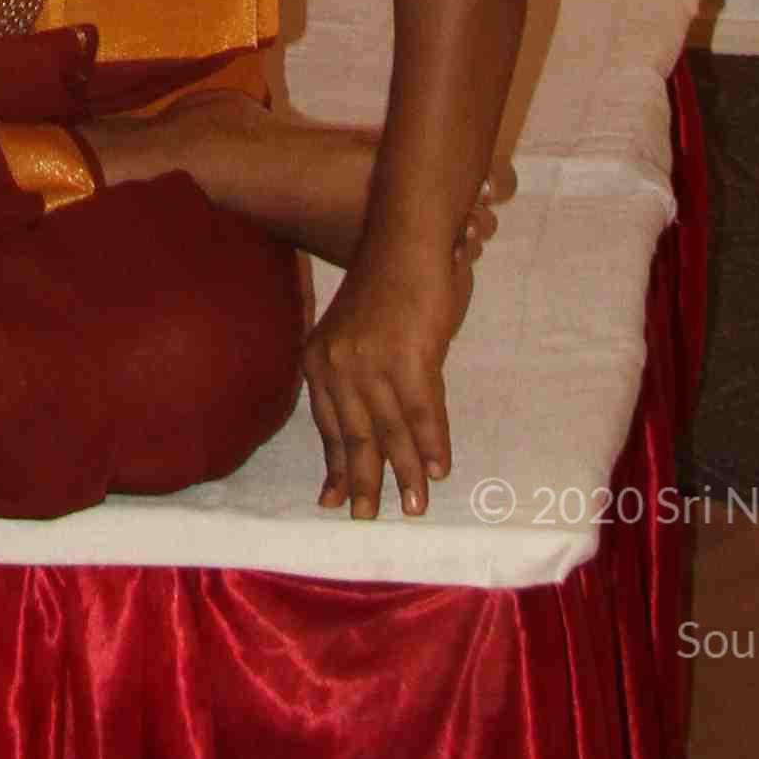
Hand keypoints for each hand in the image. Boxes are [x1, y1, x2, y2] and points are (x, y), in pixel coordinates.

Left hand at [305, 241, 468, 519]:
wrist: (406, 239)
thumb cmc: (387, 286)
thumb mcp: (355, 334)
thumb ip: (353, 380)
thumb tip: (361, 433)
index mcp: (319, 358)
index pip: (326, 425)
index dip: (334, 465)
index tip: (334, 501)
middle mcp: (338, 364)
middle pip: (355, 437)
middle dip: (364, 482)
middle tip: (367, 519)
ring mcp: (373, 362)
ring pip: (391, 432)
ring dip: (406, 474)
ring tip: (416, 506)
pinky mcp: (410, 358)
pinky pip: (422, 414)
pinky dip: (433, 444)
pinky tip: (439, 469)